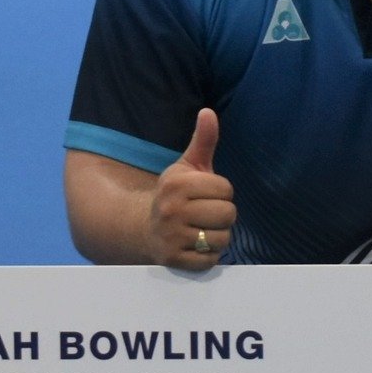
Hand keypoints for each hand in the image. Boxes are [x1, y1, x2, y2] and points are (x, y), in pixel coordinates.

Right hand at [149, 109, 236, 269]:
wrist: (144, 227)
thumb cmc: (176, 195)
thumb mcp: (187, 166)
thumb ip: (203, 141)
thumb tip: (209, 112)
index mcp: (177, 183)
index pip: (226, 190)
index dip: (221, 193)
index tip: (205, 195)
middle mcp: (171, 209)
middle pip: (227, 214)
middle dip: (222, 215)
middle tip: (206, 214)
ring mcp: (171, 236)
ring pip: (222, 239)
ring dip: (217, 236)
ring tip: (201, 230)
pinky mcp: (173, 260)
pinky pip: (210, 260)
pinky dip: (208, 255)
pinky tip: (195, 246)